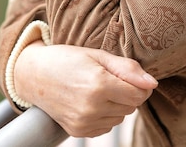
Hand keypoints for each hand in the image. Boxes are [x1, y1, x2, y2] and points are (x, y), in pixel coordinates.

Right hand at [14, 42, 156, 137]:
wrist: (34, 74)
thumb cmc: (66, 59)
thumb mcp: (97, 55)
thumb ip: (127, 68)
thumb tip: (152, 83)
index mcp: (99, 84)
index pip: (139, 94)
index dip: (138, 83)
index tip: (127, 74)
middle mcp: (92, 107)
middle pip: (131, 106)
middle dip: (126, 92)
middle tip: (107, 77)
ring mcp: (84, 122)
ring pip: (120, 118)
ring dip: (115, 104)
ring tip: (96, 88)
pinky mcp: (78, 131)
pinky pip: (106, 126)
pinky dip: (104, 114)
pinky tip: (89, 100)